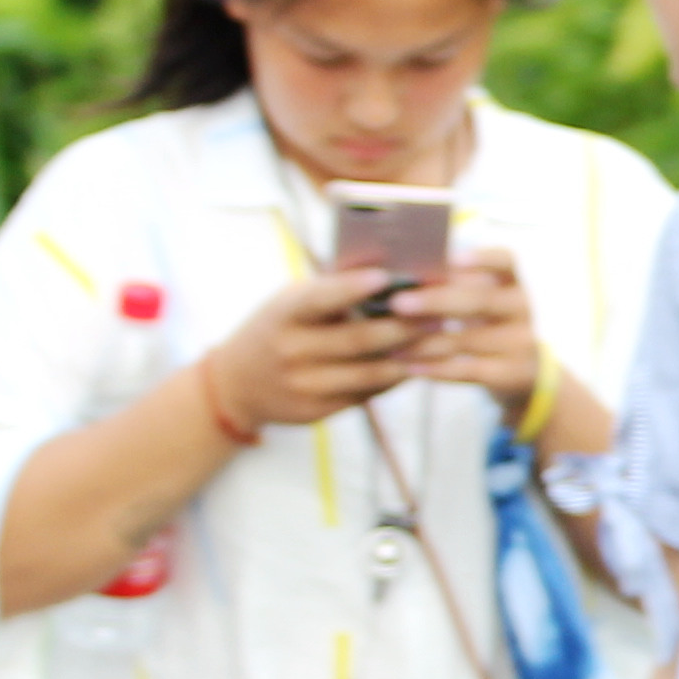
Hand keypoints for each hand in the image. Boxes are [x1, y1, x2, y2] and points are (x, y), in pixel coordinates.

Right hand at [202, 269, 424, 433]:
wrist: (236, 385)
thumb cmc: (276, 329)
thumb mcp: (289, 303)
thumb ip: (330, 291)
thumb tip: (388, 267)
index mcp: (284, 314)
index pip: (320, 298)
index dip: (353, 288)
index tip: (387, 276)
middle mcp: (291, 351)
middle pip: (358, 340)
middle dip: (404, 326)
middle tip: (441, 311)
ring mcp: (303, 385)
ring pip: (369, 372)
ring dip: (411, 357)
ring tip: (443, 340)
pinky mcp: (317, 411)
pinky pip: (366, 395)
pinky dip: (396, 378)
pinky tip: (420, 364)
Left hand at [387, 243, 541, 407]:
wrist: (529, 372)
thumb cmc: (493, 324)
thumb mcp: (487, 299)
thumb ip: (458, 285)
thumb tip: (406, 275)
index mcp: (515, 281)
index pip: (506, 261)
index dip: (483, 259)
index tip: (452, 260)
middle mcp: (524, 309)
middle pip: (480, 301)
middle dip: (436, 301)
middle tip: (398, 303)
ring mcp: (522, 343)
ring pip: (466, 340)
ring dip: (424, 342)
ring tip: (390, 343)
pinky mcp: (513, 373)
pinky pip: (469, 370)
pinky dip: (436, 369)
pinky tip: (410, 366)